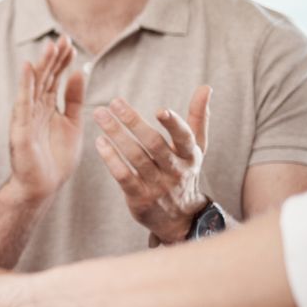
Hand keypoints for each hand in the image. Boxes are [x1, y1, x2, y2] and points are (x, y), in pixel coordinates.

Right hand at [1, 38, 84, 207]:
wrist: (42, 187)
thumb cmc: (56, 160)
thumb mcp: (72, 124)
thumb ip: (73, 100)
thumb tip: (79, 73)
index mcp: (48, 107)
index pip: (55, 78)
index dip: (62, 61)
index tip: (70, 43)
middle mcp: (35, 108)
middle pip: (45, 77)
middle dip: (53, 58)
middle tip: (62, 38)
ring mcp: (26, 117)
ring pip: (35, 86)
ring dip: (42, 65)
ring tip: (50, 46)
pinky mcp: (20, 128)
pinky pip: (23, 102)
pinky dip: (25, 85)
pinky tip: (28, 67)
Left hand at [93, 86, 209, 244]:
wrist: (180, 218)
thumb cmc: (184, 172)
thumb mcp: (196, 148)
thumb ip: (198, 117)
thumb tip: (206, 87)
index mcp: (190, 156)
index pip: (184, 138)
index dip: (174, 124)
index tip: (161, 110)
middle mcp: (175, 171)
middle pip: (154, 144)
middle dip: (134, 122)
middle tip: (115, 102)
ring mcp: (157, 186)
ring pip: (136, 158)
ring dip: (116, 135)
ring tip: (100, 115)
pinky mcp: (140, 198)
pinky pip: (124, 177)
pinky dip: (111, 160)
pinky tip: (100, 143)